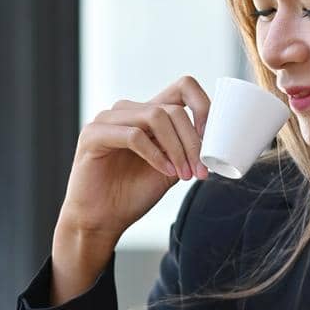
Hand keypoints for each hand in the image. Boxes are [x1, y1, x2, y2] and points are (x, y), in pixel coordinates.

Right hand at [57, 74, 211, 247]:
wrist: (100, 221)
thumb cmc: (131, 195)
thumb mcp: (171, 169)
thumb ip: (187, 150)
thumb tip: (216, 142)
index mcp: (147, 114)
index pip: (182, 88)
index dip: (203, 105)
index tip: (213, 136)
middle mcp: (127, 111)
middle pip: (173, 109)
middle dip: (193, 141)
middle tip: (201, 170)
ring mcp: (108, 120)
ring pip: (156, 116)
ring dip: (177, 148)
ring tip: (183, 174)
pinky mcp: (93, 135)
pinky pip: (134, 135)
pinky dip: (155, 154)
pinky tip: (164, 171)